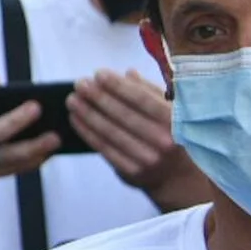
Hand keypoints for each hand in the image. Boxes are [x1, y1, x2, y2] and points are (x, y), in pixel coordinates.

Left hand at [69, 71, 205, 207]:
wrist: (178, 176)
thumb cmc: (174, 135)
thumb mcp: (173, 111)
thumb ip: (152, 92)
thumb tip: (128, 73)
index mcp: (176, 121)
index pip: (142, 99)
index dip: (118, 86)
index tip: (98, 73)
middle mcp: (163, 140)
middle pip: (123, 115)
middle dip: (98, 97)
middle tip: (79, 84)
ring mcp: (147, 158)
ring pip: (110, 132)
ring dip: (87, 113)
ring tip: (72, 99)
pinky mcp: (131, 171)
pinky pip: (104, 148)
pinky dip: (87, 132)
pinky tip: (75, 118)